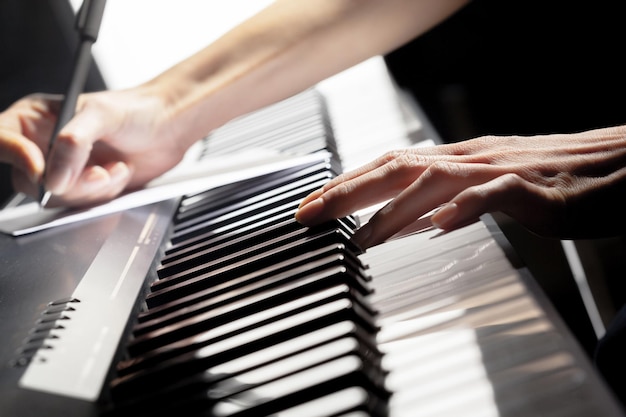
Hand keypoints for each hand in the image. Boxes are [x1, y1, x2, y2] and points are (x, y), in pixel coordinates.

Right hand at [0, 89, 191, 206]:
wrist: (169, 129)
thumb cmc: (137, 110)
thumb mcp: (102, 115)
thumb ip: (73, 143)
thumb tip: (53, 178)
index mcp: (36, 119)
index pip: (1, 139)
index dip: (15, 157)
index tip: (41, 170)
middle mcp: (44, 146)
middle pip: (30, 181)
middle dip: (69, 182)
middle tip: (99, 171)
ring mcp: (65, 169)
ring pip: (57, 198)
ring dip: (92, 188)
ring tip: (115, 168)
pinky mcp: (85, 187)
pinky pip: (82, 204)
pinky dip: (104, 193)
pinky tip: (120, 172)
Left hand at [295, 125, 625, 247]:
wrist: (613, 165)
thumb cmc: (548, 178)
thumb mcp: (486, 186)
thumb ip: (448, 198)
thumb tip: (411, 219)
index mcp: (456, 160)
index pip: (388, 167)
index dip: (346, 184)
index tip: (311, 206)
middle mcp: (468, 159)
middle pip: (395, 169)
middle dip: (347, 193)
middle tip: (309, 216)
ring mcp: (498, 170)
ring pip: (433, 183)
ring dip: (392, 212)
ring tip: (359, 239)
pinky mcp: (531, 188)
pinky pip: (493, 195)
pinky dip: (464, 207)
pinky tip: (441, 224)